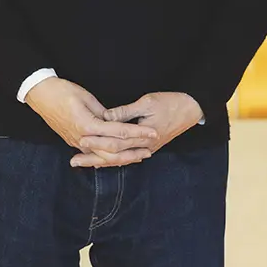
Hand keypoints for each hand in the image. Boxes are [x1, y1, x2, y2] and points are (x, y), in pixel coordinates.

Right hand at [25, 77, 157, 167]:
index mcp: (87, 125)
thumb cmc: (62, 91)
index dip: (137, 133)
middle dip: (133, 151)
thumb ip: (104, 113)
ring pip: (103, 157)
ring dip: (122, 158)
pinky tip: (119, 158)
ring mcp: (76, 142)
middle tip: (150, 149)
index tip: (152, 132)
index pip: (118, 132)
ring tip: (139, 156)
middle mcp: (82, 138)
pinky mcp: (74, 142)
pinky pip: (94, 154)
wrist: (40, 95)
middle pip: (113, 151)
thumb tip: (117, 121)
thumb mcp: (87, 98)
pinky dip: (108, 157)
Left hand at [83, 92, 203, 164]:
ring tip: (83, 164)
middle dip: (93, 158)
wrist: (193, 108)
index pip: (114, 143)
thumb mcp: (147, 102)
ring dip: (101, 162)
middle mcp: (144, 147)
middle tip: (73, 161)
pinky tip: (104, 160)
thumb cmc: (171, 102)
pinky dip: (114, 159)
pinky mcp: (150, 147)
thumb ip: (125, 113)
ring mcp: (148, 149)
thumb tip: (105, 117)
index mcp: (143, 137)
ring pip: (120, 159)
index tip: (79, 139)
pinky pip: (128, 157)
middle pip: (114, 156)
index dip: (96, 142)